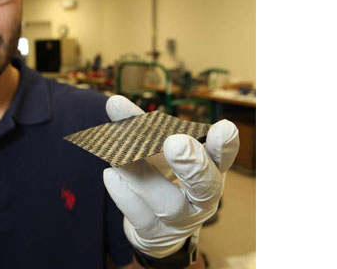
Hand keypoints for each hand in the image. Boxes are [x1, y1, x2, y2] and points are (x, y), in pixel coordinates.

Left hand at [103, 95, 238, 258]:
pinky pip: (141, 217)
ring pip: (167, 202)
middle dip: (191, 164)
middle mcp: (201, 199)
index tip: (224, 127)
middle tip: (175, 142)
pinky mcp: (154, 234)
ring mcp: (180, 221)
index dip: (226, 146)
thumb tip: (114, 102)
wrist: (154, 227)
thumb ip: (142, 129)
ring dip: (144, 175)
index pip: (223, 158)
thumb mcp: (158, 153)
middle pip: (205, 186)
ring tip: (122, 153)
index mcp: (210, 172)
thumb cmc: (162, 179)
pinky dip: (125, 196)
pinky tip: (110, 176)